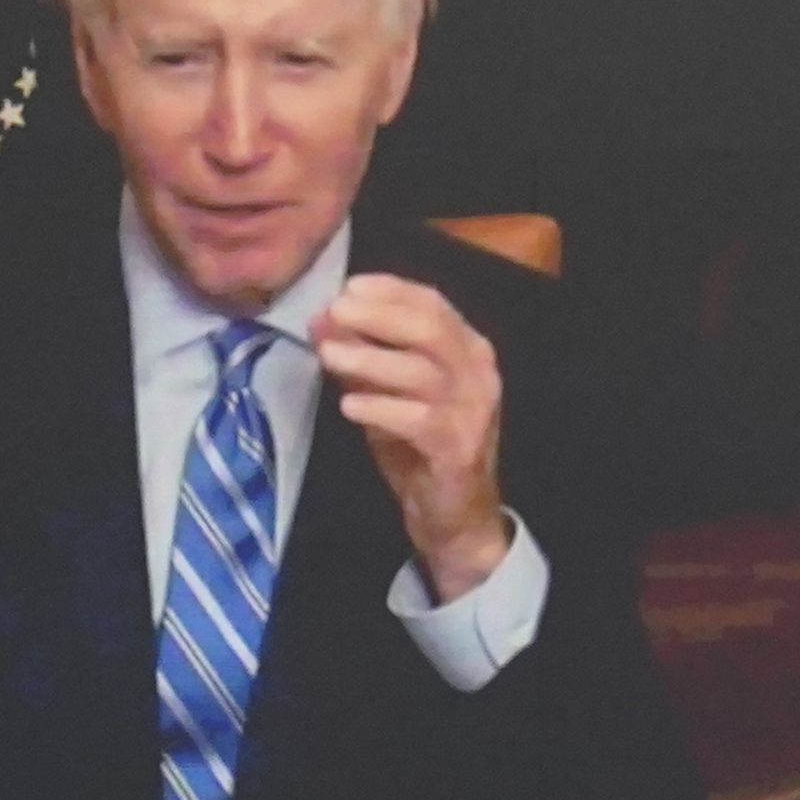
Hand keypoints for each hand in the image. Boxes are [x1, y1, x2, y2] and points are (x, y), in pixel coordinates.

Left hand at [309, 270, 508, 602]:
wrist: (453, 513)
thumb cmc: (420, 445)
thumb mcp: (388, 394)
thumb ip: (362, 358)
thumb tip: (321, 321)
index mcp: (468, 348)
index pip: (432, 303)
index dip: (389, 290)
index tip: (347, 286)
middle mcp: (478, 372)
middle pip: (430, 328)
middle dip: (379, 316)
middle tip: (335, 312)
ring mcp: (473, 409)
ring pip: (421, 372)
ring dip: (370, 360)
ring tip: (328, 355)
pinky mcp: (459, 447)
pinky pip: (418, 419)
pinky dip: (380, 409)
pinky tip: (349, 407)